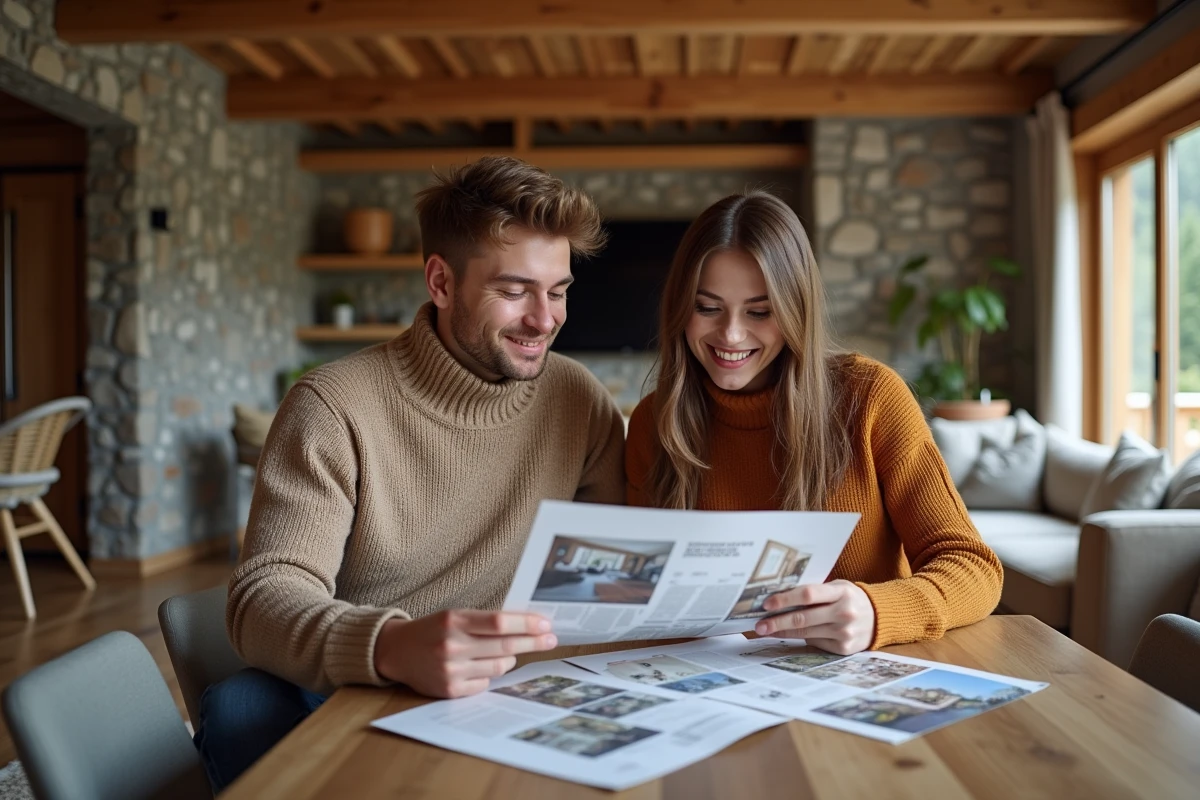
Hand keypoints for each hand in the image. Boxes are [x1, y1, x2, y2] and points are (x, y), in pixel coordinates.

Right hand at [374, 610, 557, 697]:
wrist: (397, 651)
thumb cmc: (434, 630)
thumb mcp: (455, 616)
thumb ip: (485, 621)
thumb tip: (527, 626)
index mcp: (454, 620)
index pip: (499, 622)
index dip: (527, 624)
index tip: (546, 624)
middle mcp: (452, 645)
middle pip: (506, 645)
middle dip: (534, 642)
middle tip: (551, 639)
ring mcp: (451, 670)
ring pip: (499, 666)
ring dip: (509, 658)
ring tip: (504, 652)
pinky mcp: (450, 690)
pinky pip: (485, 683)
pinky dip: (489, 674)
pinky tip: (479, 666)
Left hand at [753, 580, 875, 654]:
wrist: (880, 617)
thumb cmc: (850, 598)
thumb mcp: (837, 588)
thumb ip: (814, 592)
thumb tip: (779, 599)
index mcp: (842, 592)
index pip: (808, 594)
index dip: (785, 599)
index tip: (767, 604)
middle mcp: (844, 613)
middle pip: (803, 618)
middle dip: (777, 622)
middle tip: (759, 625)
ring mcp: (845, 633)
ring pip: (806, 633)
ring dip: (782, 633)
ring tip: (766, 631)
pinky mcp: (843, 648)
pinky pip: (815, 643)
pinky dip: (799, 639)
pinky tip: (787, 636)